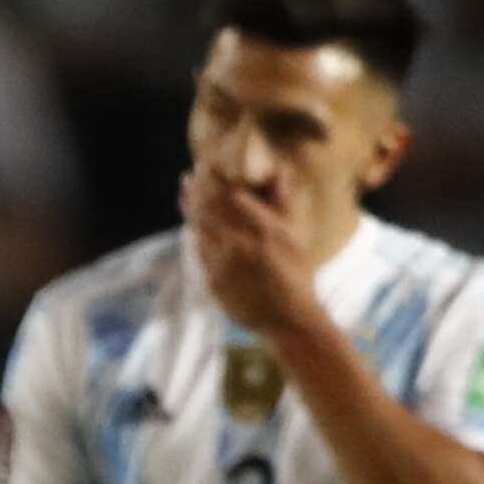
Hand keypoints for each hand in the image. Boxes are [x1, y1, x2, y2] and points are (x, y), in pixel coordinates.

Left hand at [180, 168, 315, 337]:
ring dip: (191, 209)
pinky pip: (199, 251)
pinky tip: (192, 222)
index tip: (206, 164)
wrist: (287, 319)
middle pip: (209, 210)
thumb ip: (284, 203)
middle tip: (189, 175)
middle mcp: (242, 244)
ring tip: (185, 191)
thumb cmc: (297, 275)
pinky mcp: (213, 280)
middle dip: (197, 190)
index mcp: (266, 229)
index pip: (231, 196)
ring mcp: (224, 264)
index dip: (215, 179)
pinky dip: (195, 233)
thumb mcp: (297, 237)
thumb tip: (277, 170)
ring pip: (200, 229)